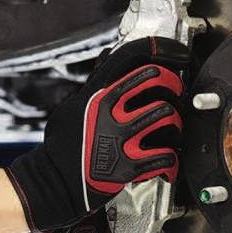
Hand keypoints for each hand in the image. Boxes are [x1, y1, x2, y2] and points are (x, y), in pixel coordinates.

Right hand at [2, 37, 190, 232]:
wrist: (53, 184)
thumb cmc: (62, 147)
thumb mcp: (73, 107)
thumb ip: (94, 84)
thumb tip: (107, 57)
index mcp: (96, 94)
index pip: (131, 56)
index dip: (162, 49)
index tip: (178, 54)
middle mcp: (108, 111)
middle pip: (159, 81)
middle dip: (175, 86)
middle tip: (177, 95)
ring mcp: (119, 138)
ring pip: (168, 116)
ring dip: (176, 124)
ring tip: (171, 132)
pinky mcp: (127, 166)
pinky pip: (166, 156)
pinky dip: (172, 161)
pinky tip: (167, 163)